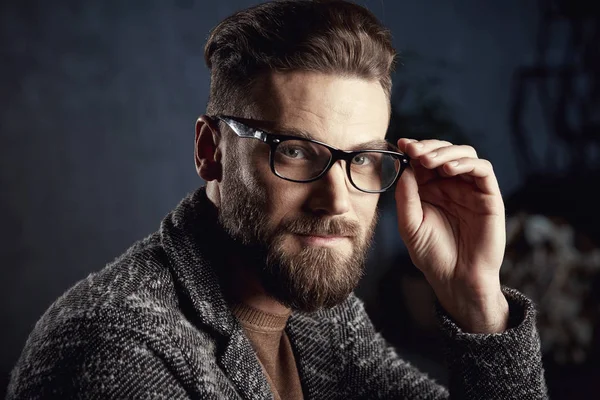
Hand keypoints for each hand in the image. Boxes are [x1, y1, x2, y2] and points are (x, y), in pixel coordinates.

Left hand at [395, 139, 508, 332]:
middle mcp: (450, 185)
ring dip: (445, 152)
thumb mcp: (410, 225)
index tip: (402, 144)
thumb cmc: (432, 255)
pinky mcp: (489, 196)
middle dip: (428, 147)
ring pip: (464, 154)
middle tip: (415, 151)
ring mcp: (470, 189)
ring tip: (429, 161)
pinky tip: (449, 169)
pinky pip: (482, 170)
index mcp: (429, 189)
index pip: (423, 160)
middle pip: (443, 151)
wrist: (456, 279)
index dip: (414, 149)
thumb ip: (406, 197)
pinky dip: (466, 163)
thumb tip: (405, 168)